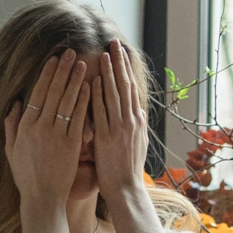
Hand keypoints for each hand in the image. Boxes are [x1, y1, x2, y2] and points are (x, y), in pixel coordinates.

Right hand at [3, 51, 92, 219]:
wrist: (42, 198)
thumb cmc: (26, 175)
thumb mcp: (11, 149)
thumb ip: (11, 125)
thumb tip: (15, 103)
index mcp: (25, 126)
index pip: (37, 93)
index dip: (46, 75)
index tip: (53, 60)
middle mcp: (40, 127)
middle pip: (53, 92)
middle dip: (62, 70)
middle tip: (71, 52)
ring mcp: (56, 135)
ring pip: (67, 101)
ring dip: (75, 80)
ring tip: (83, 63)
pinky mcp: (72, 144)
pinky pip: (78, 118)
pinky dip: (84, 101)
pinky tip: (90, 87)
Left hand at [90, 42, 154, 199]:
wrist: (126, 189)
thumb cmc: (127, 169)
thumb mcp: (137, 143)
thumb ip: (135, 124)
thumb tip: (136, 110)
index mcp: (137, 121)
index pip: (132, 88)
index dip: (127, 69)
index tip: (123, 52)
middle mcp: (131, 120)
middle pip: (125, 85)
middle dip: (120, 63)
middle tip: (115, 43)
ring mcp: (120, 128)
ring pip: (115, 94)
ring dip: (110, 72)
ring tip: (106, 53)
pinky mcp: (108, 137)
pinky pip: (102, 111)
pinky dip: (99, 95)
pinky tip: (94, 80)